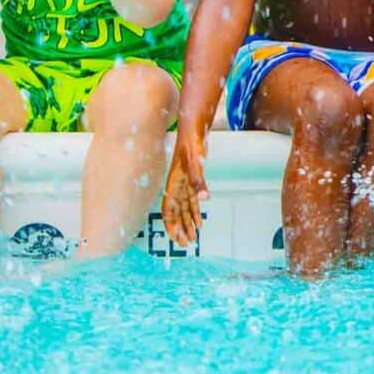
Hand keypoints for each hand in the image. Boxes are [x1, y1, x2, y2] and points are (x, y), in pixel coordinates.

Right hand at [162, 134, 207, 249]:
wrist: (194, 129)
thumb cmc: (192, 145)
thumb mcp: (196, 163)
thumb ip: (199, 180)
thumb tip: (204, 198)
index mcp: (174, 184)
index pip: (169, 209)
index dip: (171, 224)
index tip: (176, 237)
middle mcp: (177, 186)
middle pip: (176, 212)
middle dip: (180, 228)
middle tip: (186, 244)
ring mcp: (184, 184)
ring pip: (184, 208)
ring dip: (188, 222)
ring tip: (193, 237)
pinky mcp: (192, 180)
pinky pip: (192, 200)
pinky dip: (195, 211)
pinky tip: (199, 221)